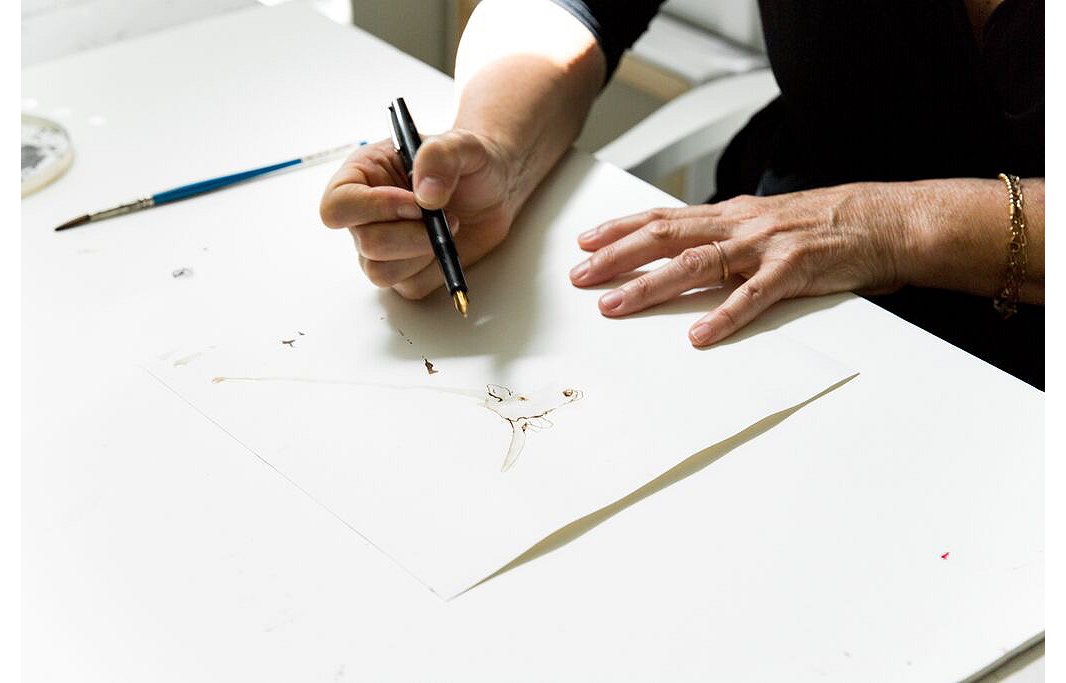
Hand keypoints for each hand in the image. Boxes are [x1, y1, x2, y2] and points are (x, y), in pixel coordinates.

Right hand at [320, 130, 516, 297]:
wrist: (495, 189)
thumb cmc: (470, 162)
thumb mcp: (462, 143)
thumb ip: (440, 155)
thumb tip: (425, 195)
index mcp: (362, 177)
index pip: (336, 207)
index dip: (373, 209)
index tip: (415, 203)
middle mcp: (365, 216)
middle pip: (366, 244)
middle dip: (411, 235)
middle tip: (444, 216)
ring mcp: (382, 249)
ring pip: (381, 272)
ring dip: (422, 253)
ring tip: (448, 227)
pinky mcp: (406, 273)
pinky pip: (410, 287)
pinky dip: (435, 270)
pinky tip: (448, 246)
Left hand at [568, 183, 913, 345]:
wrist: (886, 219)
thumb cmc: (827, 224)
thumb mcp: (767, 222)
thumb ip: (728, 236)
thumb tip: (689, 251)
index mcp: (731, 214)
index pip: (664, 217)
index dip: (620, 229)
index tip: (585, 242)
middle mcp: (740, 225)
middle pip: (665, 237)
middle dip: (617, 257)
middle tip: (580, 276)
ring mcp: (765, 246)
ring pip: (696, 264)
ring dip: (651, 286)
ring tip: (616, 305)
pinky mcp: (795, 271)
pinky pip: (753, 297)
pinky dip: (724, 316)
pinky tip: (699, 335)